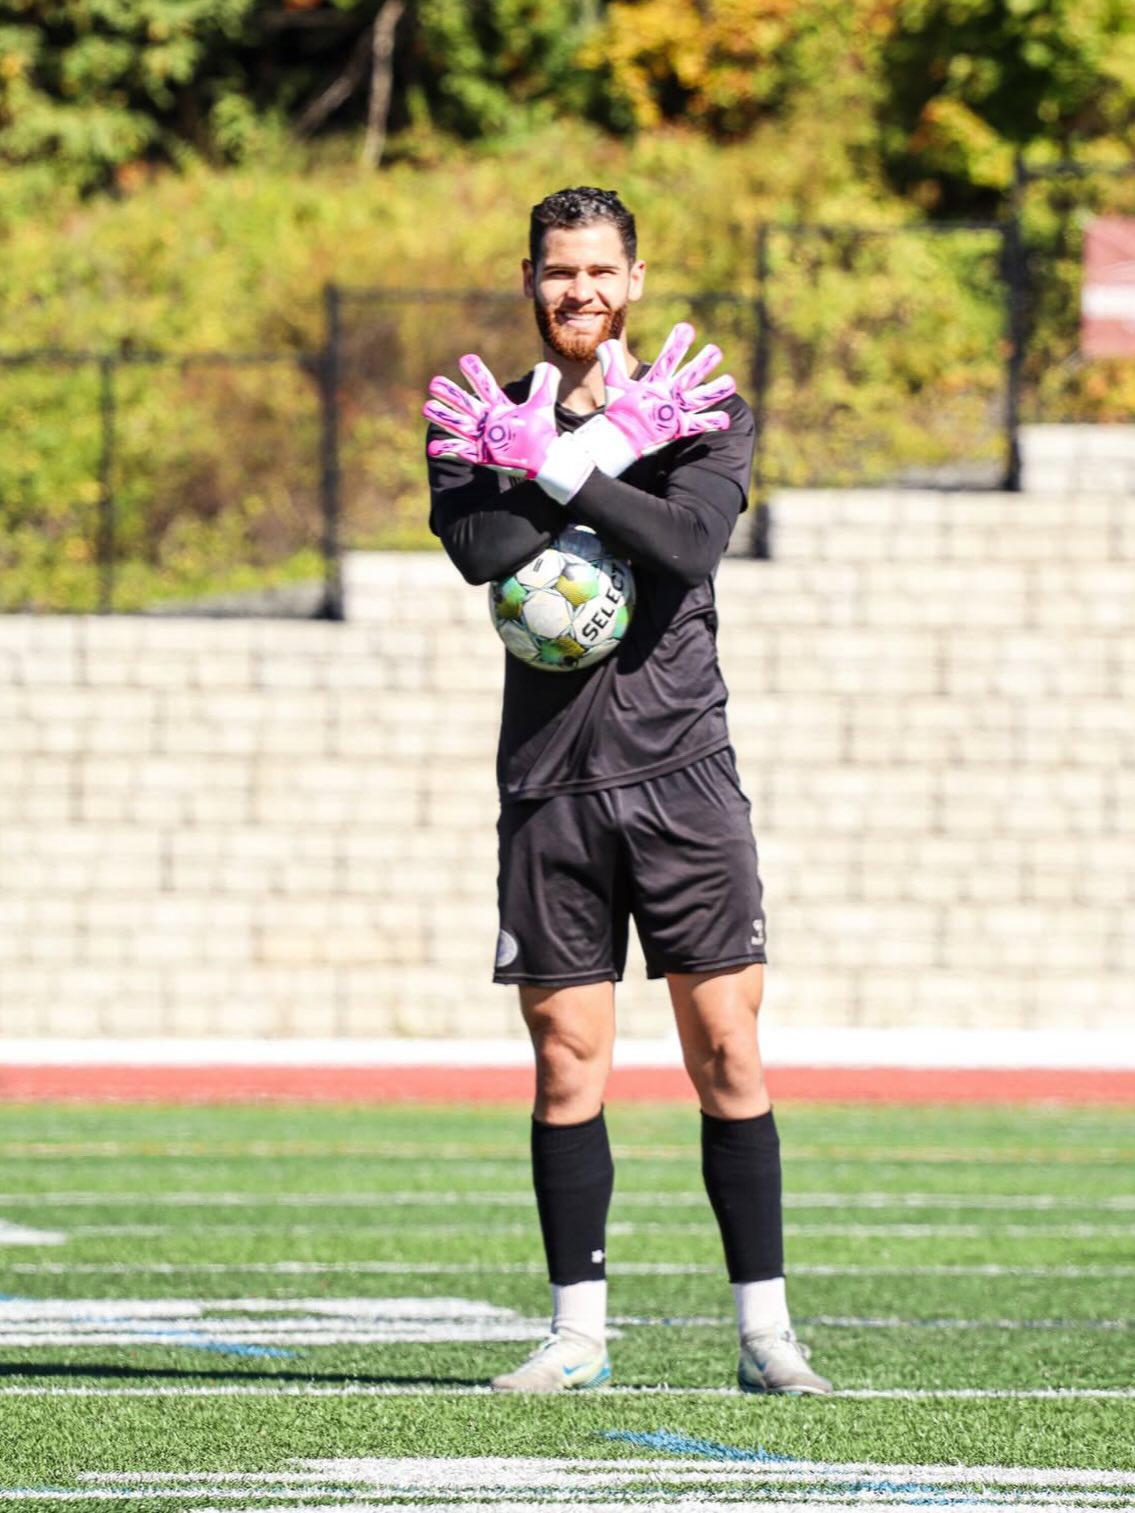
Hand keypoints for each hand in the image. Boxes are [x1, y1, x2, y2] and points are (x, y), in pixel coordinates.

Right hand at [424, 357, 561, 477]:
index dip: (475, 373)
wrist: (545, 459)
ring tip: (427, 407)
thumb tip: (548, 365)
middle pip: (464, 403)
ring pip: (458, 424)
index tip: (465, 360)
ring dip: (443, 417)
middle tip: (434, 383)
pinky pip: (461, 452)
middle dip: (450, 394)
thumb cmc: (542, 433)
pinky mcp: (482, 455)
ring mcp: (482, 437)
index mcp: (499, 406)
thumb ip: (544, 384)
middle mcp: (487, 420)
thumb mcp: (542, 405)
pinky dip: (447, 450)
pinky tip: (434, 448)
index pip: (484, 386)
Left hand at [578, 322, 735, 476]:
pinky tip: (725, 419)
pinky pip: (698, 424)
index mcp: (657, 380)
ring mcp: (677, 409)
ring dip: (715, 390)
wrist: (622, 434)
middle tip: (715, 350)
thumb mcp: (615, 384)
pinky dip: (712, 422)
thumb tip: (606, 343)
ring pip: (700, 397)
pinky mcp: (679, 426)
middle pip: (690, 374)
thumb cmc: (621, 409)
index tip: (686, 328)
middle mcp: (671, 391)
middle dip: (702, 363)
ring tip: (730, 382)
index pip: (669, 358)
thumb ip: (611, 363)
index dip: (677, 343)